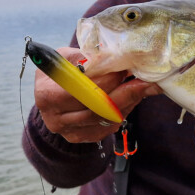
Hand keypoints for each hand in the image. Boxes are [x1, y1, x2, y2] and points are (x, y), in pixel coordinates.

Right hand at [34, 46, 161, 142]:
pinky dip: (125, 110)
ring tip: (146, 86)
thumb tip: (113, 56)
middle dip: (126, 92)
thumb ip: (86, 58)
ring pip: (107, 119)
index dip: (106, 80)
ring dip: (130, 101)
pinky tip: (135, 97)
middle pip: (98, 109)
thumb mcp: (65, 57)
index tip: (125, 68)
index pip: (82, 91)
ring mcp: (70, 132)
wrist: (51, 93)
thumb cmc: (60, 70)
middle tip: (147, 80)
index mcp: (47, 95)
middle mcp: (56, 119)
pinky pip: (110, 126)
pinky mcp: (84, 138)